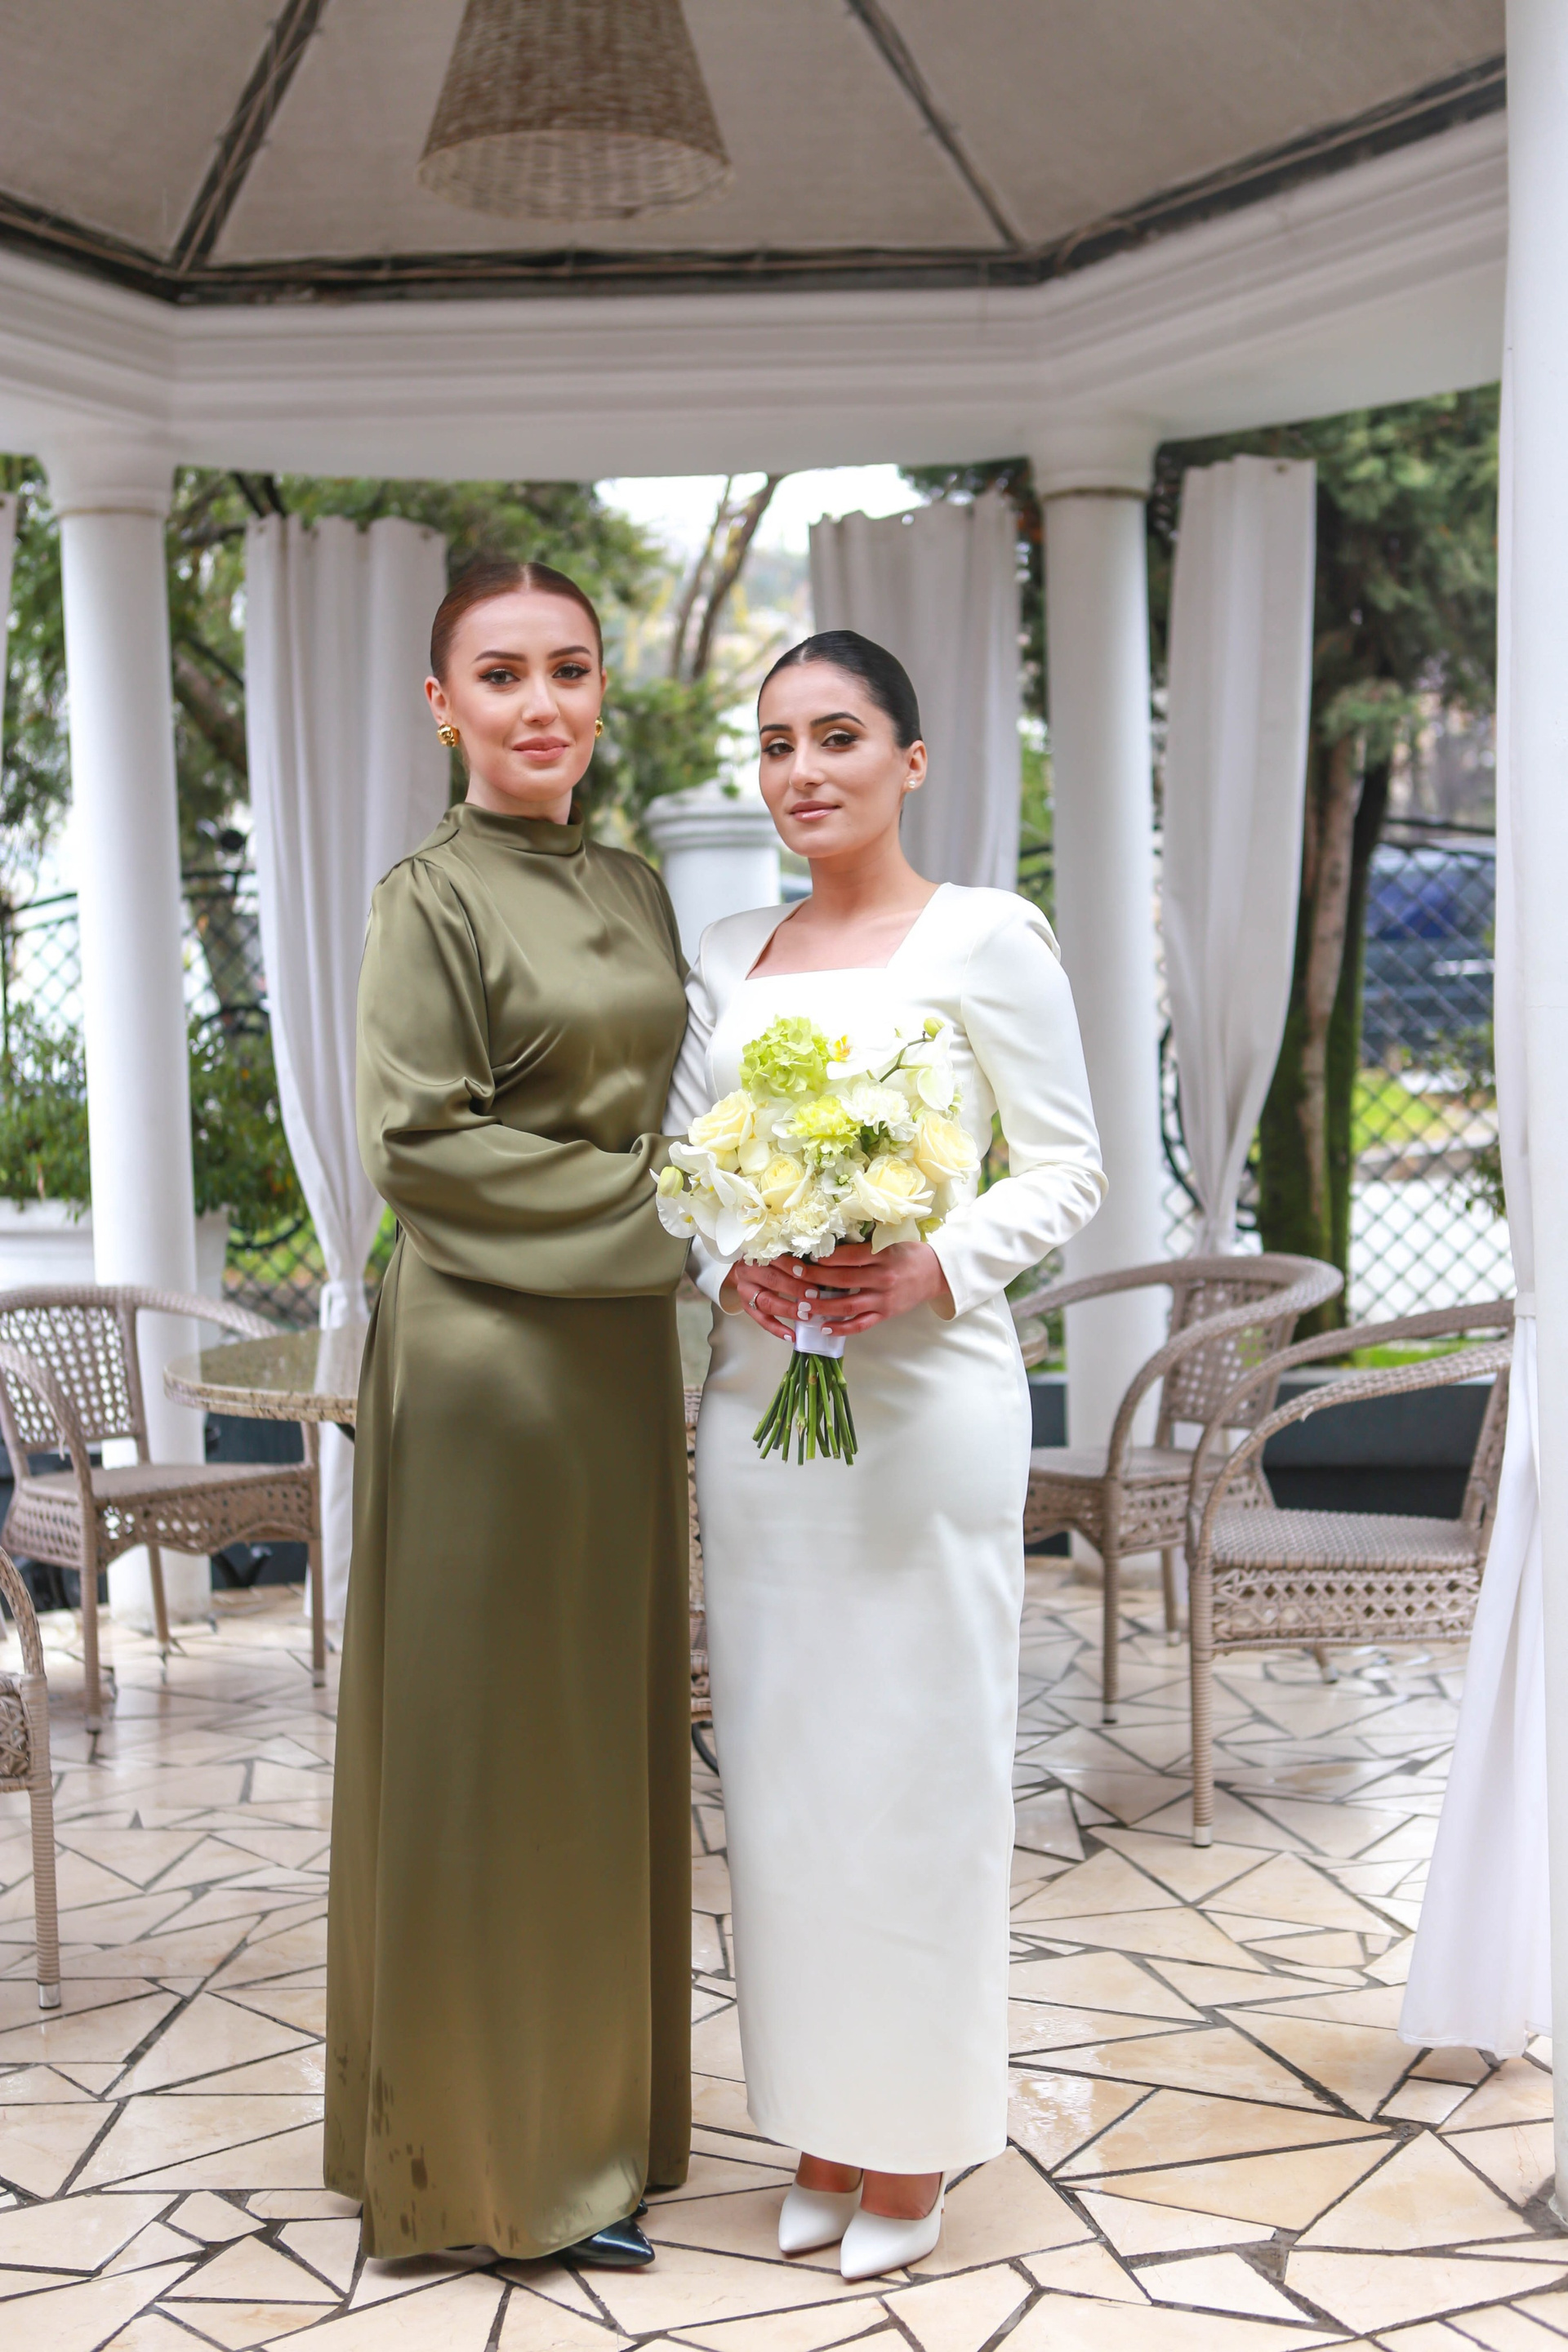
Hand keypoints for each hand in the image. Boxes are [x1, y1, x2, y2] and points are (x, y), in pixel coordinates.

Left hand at [723, 1240, 951, 1341]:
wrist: (936, 1273)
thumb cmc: (909, 1252)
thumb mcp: (891, 1240)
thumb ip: (866, 1242)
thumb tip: (832, 1238)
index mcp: (883, 1256)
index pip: (850, 1257)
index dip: (827, 1258)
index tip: (807, 1256)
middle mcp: (882, 1278)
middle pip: (843, 1280)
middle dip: (815, 1279)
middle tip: (793, 1276)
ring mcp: (884, 1299)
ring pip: (848, 1305)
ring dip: (822, 1306)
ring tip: (802, 1306)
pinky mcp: (886, 1314)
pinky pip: (861, 1324)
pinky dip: (842, 1328)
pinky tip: (824, 1328)